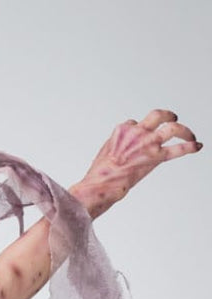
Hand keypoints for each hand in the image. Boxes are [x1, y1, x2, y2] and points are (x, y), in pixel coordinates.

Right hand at [70, 109, 201, 217]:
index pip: (134, 123)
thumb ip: (116, 145)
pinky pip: (178, 149)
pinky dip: (190, 146)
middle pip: (157, 115)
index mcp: (122, 130)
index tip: (141, 138)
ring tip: (189, 133)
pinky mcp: (157, 157)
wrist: (102, 182)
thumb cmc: (101, 172)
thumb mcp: (105, 151)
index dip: (138, 130)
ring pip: (172, 128)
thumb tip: (121, 150)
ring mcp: (149, 143)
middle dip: (167, 115)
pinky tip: (197, 146)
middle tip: (173, 118)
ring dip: (184, 129)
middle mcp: (137, 132)